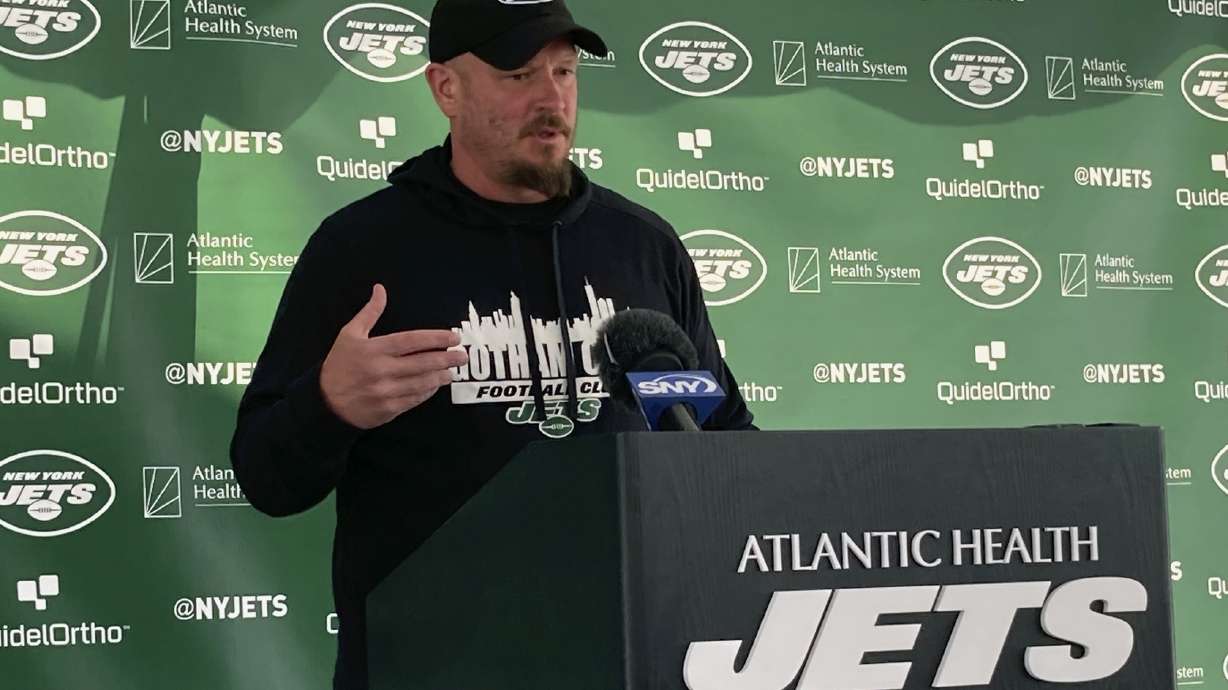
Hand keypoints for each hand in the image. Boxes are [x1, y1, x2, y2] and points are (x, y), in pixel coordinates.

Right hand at [320, 284, 467, 429]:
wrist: (325, 403)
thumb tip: (380, 289)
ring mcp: (386, 392)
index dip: (435, 339)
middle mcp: (382, 370)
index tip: (453, 337)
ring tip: (452, 371)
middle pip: (422, 363)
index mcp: (374, 350)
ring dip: (441, 376)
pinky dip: (427, 392)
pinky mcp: (388, 409)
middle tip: (462, 355)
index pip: (411, 341)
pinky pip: (414, 399)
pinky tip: (435, 385)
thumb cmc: (339, 364)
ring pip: (422, 382)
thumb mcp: (349, 334)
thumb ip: (369, 312)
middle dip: (446, 358)